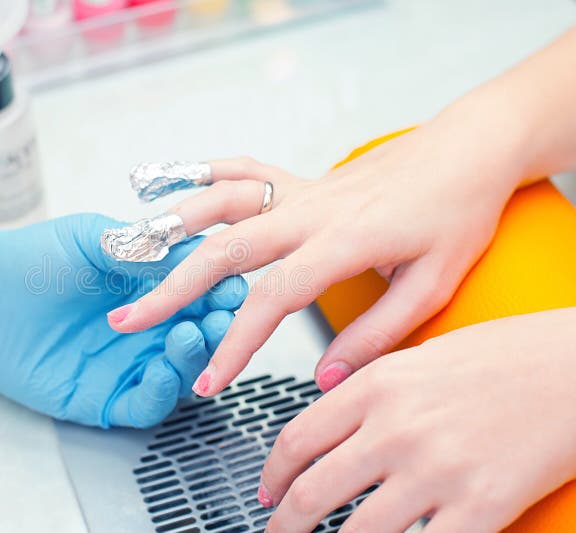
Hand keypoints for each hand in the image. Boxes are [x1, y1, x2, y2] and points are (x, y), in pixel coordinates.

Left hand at [0, 214, 247, 427]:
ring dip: (195, 357)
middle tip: (219, 314)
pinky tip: (163, 371)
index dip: (218, 289)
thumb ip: (135, 245)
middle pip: (199, 334)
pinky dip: (162, 392)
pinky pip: (145, 403)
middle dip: (215, 325)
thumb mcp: (87, 239)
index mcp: (151, 288)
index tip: (231, 281)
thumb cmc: (30, 261)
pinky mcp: (106, 397)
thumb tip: (187, 247)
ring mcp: (129, 363)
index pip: (199, 292)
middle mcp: (148, 328)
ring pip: (180, 372)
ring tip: (191, 335)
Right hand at [109, 117, 528, 394]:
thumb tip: (327, 377)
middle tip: (130, 318)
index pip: (271, 298)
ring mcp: (302, 189)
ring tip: (129, 251)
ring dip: (170, 226)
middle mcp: (310, 211)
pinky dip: (202, 175)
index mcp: (343, 242)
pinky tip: (170, 186)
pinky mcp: (302, 179)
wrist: (468, 150)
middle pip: (224, 249)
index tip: (210, 381)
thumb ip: (374, 334)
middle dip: (171, 288)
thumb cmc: (458, 213)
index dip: (235, 344)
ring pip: (221, 204)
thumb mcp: (431, 285)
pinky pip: (243, 170)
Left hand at [257, 308, 575, 532]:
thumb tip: (330, 421)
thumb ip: (371, 391)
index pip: (298, 439)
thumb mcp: (421, 356)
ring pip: (356, 530)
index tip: (268, 490)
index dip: (272, 475)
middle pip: (314, 491)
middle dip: (285, 522)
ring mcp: (437, 469)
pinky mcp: (481, 505)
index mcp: (378, 385)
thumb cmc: (509, 355)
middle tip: (277, 531)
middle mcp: (397, 427)